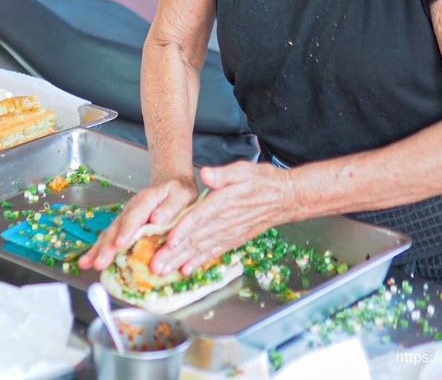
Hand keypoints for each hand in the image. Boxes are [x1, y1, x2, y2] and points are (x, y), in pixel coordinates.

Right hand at [77, 174, 197, 271]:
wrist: (171, 182)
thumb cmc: (178, 191)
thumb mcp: (182, 194)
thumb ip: (170, 207)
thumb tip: (157, 220)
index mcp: (147, 200)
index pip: (135, 216)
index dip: (126, 231)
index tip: (119, 244)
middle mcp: (132, 209)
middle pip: (117, 227)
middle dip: (107, 246)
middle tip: (99, 262)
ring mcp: (125, 217)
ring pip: (110, 233)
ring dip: (98, 249)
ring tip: (87, 264)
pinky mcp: (124, 226)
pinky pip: (110, 237)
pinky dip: (99, 249)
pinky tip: (89, 261)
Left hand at [148, 161, 289, 276]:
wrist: (285, 199)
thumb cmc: (263, 182)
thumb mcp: (244, 170)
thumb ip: (223, 174)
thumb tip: (207, 174)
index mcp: (225, 203)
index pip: (201, 217)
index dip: (184, 229)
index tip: (170, 239)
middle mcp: (225, 222)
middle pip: (195, 238)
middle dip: (174, 253)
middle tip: (156, 265)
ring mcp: (229, 233)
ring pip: (201, 249)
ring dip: (181, 261)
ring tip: (164, 271)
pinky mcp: (233, 240)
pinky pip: (213, 253)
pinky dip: (199, 262)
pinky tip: (186, 270)